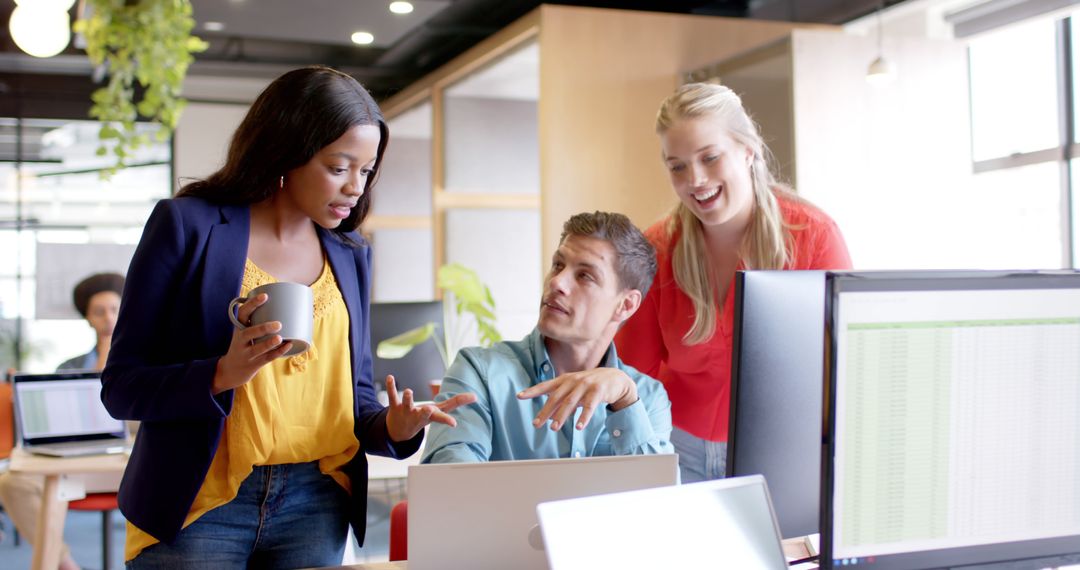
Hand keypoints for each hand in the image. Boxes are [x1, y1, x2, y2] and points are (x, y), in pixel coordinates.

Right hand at [212, 293, 293, 393]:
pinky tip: (288, 345)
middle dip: (262, 328)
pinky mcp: (254, 364)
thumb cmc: (244, 344)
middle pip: (248, 334)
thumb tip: (282, 303)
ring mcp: (246, 354)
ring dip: (268, 343)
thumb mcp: (244, 331)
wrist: (231, 370)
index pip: (242, 314)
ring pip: (257, 349)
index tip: (265, 296)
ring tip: (279, 337)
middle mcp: (240, 341)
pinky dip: (278, 352)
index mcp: (239, 328)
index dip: (252, 304)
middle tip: (278, 324)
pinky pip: (267, 358)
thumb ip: (257, 320)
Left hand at [384, 375, 476, 441]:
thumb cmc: (423, 417)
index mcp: (431, 417)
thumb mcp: (440, 411)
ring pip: (407, 404)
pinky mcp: (394, 406)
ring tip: (409, 391)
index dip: (447, 420)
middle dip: (426, 412)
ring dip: (408, 398)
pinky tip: (390, 377)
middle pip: (423, 414)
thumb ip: (457, 402)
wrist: (399, 431)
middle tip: (429, 409)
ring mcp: (406, 411)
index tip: (453, 424)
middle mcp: (418, 415)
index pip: (441, 418)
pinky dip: (391, 387)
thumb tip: (476, 396)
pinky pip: (392, 395)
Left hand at [517, 368, 636, 430]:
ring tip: (553, 428)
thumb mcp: (574, 389)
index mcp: (565, 379)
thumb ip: (561, 399)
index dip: (532, 391)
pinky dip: (584, 417)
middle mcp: (573, 381)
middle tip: (536, 424)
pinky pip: (589, 407)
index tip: (519, 396)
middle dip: (545, 411)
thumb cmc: (591, 385)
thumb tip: (549, 415)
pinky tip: (579, 427)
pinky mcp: (598, 392)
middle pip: (556, 397)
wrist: (616, 378)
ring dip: (561, 416)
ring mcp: (586, 385)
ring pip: (570, 403)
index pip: (545, 386)